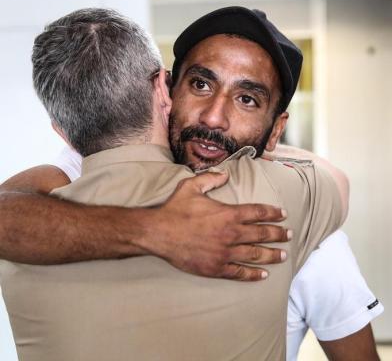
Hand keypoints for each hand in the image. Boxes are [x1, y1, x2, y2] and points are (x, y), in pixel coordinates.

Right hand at [144, 171, 289, 280]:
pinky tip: (263, 275)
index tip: (283, 214)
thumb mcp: (191, 187)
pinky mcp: (216, 268)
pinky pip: (240, 273)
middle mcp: (230, 234)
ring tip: (283, 255)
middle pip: (262, 234)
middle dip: (278, 234)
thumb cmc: (175, 209)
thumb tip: (225, 174)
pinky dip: (253, 274)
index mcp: (227, 214)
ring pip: (255, 255)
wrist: (158, 233)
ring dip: (271, 255)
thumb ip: (211, 178)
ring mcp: (224, 253)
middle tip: (289, 235)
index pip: (258, 212)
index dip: (273, 213)